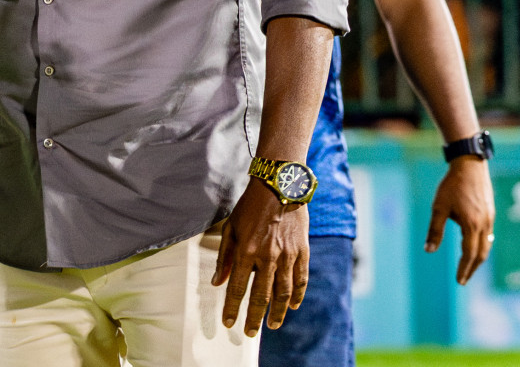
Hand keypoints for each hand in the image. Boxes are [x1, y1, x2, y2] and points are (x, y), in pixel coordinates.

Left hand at [212, 179, 308, 337]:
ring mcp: (288, 256)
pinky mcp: (302, 252)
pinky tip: (292, 306)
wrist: (279, 188)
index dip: (233, 307)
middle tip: (250, 332)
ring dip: (277, 313)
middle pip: (261, 296)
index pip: (238, 287)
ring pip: (283, 293)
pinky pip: (301, 280)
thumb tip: (217, 282)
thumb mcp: (230, 228)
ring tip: (272, 325)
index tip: (229, 322)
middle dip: (254, 317)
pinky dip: (297, 296)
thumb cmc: (249, 207)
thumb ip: (224, 257)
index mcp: (246, 250)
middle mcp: (268, 256)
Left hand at [426, 156, 495, 283]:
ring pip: (486, 245)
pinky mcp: (490, 213)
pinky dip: (482, 246)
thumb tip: (429, 250)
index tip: (459, 281)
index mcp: (472, 226)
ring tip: (468, 267)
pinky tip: (475, 246)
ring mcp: (490, 219)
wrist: (470, 167)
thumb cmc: (451, 186)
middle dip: (472, 268)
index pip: (469, 254)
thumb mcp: (439, 208)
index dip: (464, 269)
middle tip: (464, 279)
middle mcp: (484, 225)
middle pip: (481, 254)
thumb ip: (435, 230)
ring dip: (478, 258)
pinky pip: (488, 236)